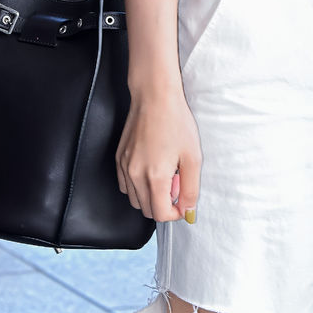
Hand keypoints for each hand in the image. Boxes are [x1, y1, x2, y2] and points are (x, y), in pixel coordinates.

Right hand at [116, 87, 200, 222]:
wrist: (155, 97)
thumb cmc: (176, 122)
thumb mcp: (193, 156)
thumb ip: (190, 188)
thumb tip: (187, 210)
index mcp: (155, 177)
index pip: (160, 215)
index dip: (175, 214)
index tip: (183, 203)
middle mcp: (135, 176)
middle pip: (147, 210)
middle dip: (164, 204)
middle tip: (177, 181)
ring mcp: (124, 168)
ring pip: (135, 200)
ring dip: (150, 196)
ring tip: (165, 172)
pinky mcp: (119, 159)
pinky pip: (126, 186)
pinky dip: (138, 186)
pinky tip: (152, 168)